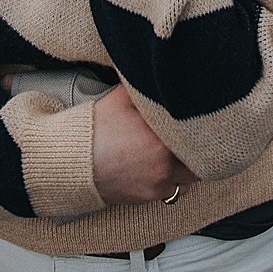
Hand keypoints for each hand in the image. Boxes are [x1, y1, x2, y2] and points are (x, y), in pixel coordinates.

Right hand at [91, 86, 195, 205]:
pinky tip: (167, 165)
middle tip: (196, 132)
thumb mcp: (121, 98)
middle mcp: (164, 164)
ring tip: (181, 149)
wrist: (73, 162)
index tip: (199, 117)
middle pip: (199, 156)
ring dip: (189, 164)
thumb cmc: (96, 128)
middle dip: (197, 145)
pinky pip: (176, 190)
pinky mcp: (150, 197)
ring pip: (191, 176)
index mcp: (160, 139)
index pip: (196, 132)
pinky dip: (176, 179)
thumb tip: (166, 75)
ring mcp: (158, 183)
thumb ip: (148, 88)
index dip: (200, 125)